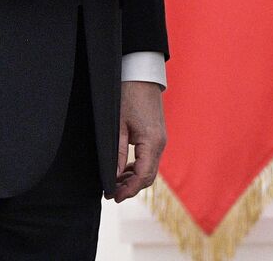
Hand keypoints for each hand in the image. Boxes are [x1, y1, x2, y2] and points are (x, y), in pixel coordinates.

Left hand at [113, 81, 165, 201]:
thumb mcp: (118, 125)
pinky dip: (139, 168)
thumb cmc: (128, 96)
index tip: (113, 196)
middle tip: (112, 194)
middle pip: (149, 176)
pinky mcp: (157, 136)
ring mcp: (161, 140)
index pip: (143, 176)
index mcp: (152, 142)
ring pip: (150, 169)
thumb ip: (117, 153)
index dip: (128, 189)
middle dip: (131, 188)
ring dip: (135, 179)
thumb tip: (113, 176)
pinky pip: (150, 159)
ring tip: (115, 183)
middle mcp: (160, 143)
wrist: (142, 75)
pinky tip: (124, 169)